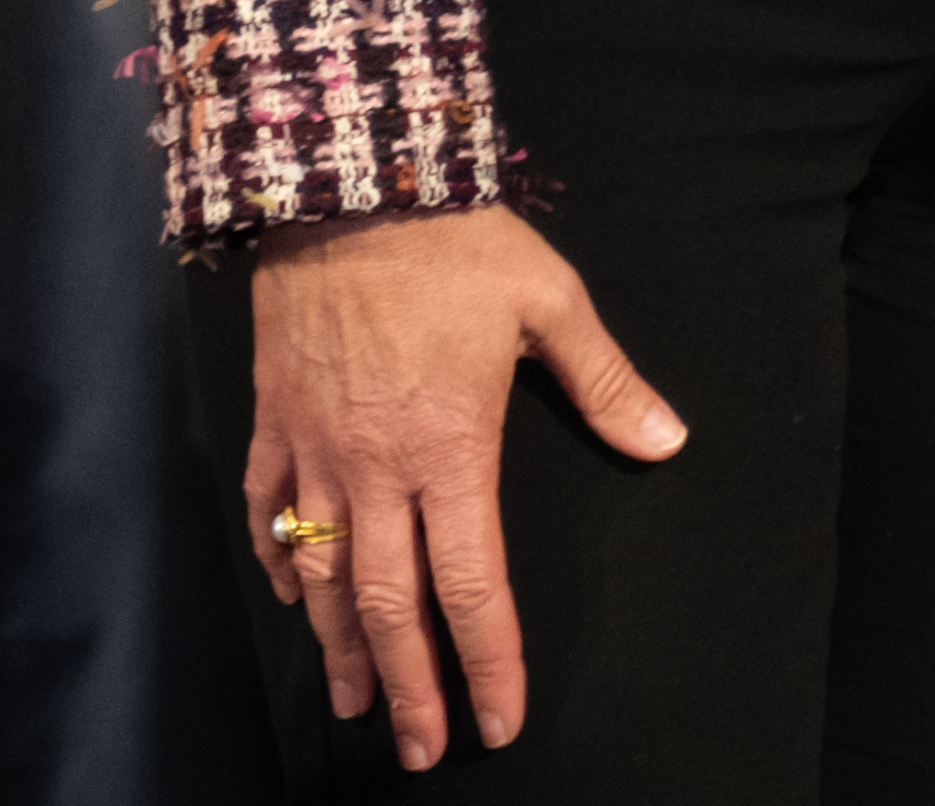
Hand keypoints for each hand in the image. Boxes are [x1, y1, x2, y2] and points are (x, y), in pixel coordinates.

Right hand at [241, 205, 686, 767]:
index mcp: (451, 448)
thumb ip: (604, 382)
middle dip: (409, 686)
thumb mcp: (550, 302)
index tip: (496, 719)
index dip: (487, 659)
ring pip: (322, 574)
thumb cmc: (456, 242)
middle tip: (420, 750)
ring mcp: (316, 448)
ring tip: (354, 703)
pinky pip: (267, 509)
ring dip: (340, 646)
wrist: (346, 185)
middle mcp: (376, 467)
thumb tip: (667, 441)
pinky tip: (291, 596)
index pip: (472, 583)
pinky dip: (280, 563)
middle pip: (389, 604)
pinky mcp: (275, 420)